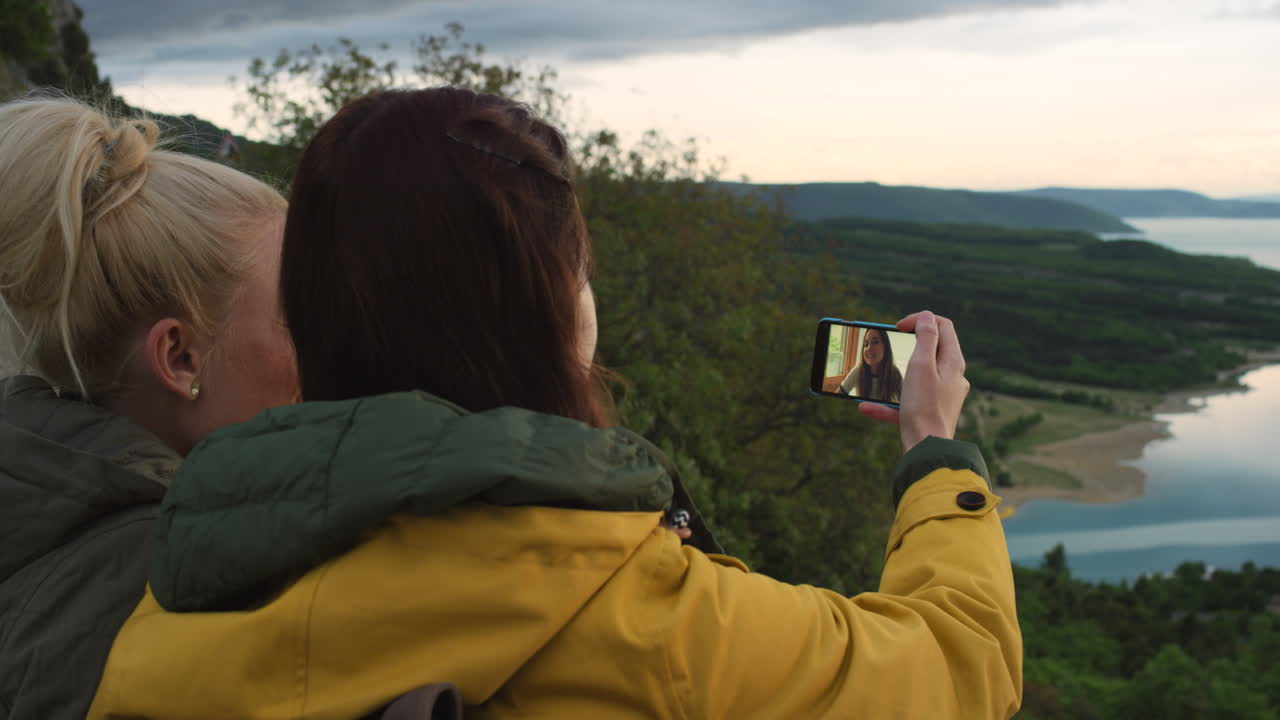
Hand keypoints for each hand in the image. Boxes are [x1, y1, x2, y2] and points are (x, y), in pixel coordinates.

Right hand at [858, 311, 969, 451]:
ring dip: (894, 375)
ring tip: (875, 378)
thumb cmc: (923, 408)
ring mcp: (943, 395)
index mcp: (953, 362)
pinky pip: (909, 400)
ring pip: (917, 375)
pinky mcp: (931, 412)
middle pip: (932, 349)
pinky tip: (867, 407)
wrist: (927, 450)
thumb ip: (925, 338)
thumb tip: (927, 317)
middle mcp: (953, 377)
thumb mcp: (921, 365)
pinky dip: (890, 401)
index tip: (898, 326)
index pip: (943, 326)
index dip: (920, 319)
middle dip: (907, 344)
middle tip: (889, 346)